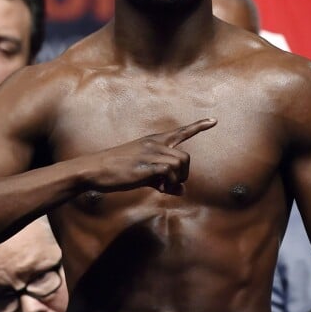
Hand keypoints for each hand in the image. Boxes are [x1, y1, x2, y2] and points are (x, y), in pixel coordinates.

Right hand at [88, 118, 216, 194]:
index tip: (214, 120)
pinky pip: (170, 173)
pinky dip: (169, 184)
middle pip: (186, 157)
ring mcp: (150, 153)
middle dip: (183, 175)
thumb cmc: (118, 170)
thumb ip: (164, 180)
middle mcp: (154, 144)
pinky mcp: (146, 165)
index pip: (181, 131)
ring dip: (176, 180)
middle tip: (169, 185)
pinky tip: (158, 188)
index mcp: (154, 141)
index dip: (199, 126)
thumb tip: (183, 191)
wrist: (95, 169)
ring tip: (162, 187)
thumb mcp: (143, 172)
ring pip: (180, 164)